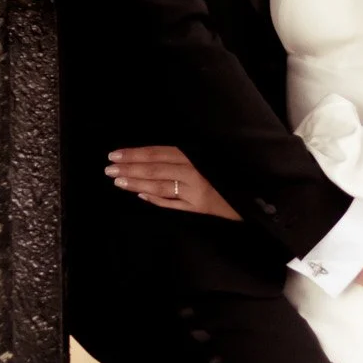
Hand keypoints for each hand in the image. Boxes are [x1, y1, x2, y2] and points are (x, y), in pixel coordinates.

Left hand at [106, 144, 240, 219]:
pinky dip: (156, 199)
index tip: (115, 155)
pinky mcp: (199, 209)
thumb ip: (183, 160)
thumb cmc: (228, 179)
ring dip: (137, 183)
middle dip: (131, 168)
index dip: (136, 154)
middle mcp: (195, 172)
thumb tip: (151, 158)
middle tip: (109, 169)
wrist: (253, 201)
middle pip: (156, 169)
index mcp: (195, 156)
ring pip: (160, 186)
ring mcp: (196, 192)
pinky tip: (141, 196)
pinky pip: (172, 204)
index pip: (159, 153)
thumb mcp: (208, 161)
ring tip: (118, 181)